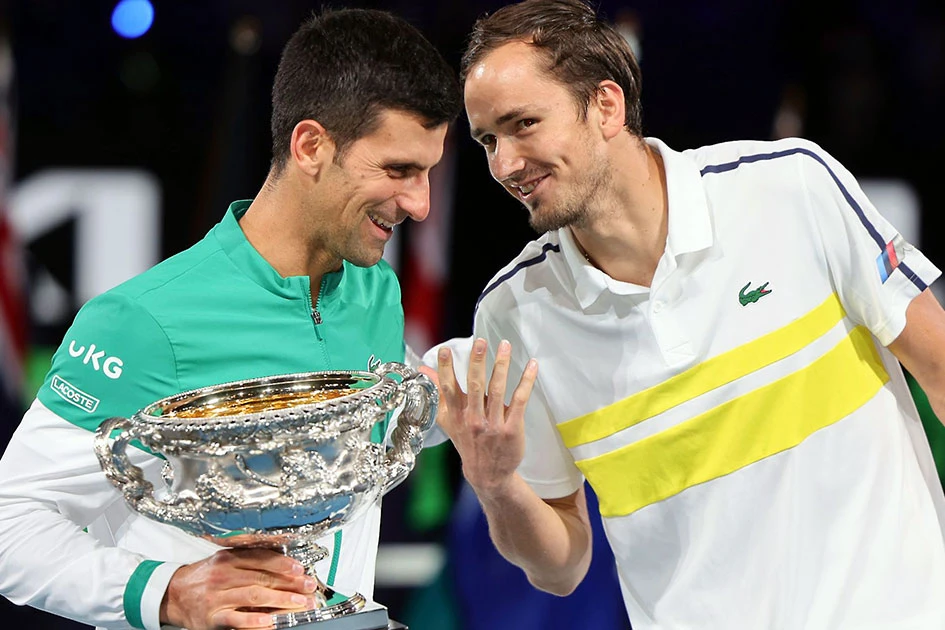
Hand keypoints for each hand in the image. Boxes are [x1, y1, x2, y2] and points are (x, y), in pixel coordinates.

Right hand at [160, 548, 318, 629]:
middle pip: (262, 577)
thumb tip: (284, 566)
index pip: (262, 558)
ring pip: (254, 596)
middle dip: (289, 583)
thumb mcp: (224, 562)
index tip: (301, 569)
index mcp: (229, 559)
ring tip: (298, 603)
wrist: (174, 595)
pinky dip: (254, 621)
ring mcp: (218, 597)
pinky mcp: (213, 618)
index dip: (284, 564)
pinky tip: (270, 621)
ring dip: (280, 600)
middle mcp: (223, 575)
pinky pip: (236, 619)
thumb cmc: (205, 578)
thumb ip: (250, 562)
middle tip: (308, 588)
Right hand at [436, 337, 537, 495]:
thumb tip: (424, 368)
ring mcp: (493, 424)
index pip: (449, 388)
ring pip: (497, 389)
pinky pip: (519, 400)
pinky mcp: (511, 427)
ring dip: (501, 365)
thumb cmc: (468, 442)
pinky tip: (531, 365)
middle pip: (474, 386)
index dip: (446, 369)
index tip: (445, 350)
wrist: (488, 473)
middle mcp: (473, 419)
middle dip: (477, 362)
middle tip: (479, 342)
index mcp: (457, 415)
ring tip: (504, 345)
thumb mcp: (449, 419)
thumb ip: (438, 392)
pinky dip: (526, 381)